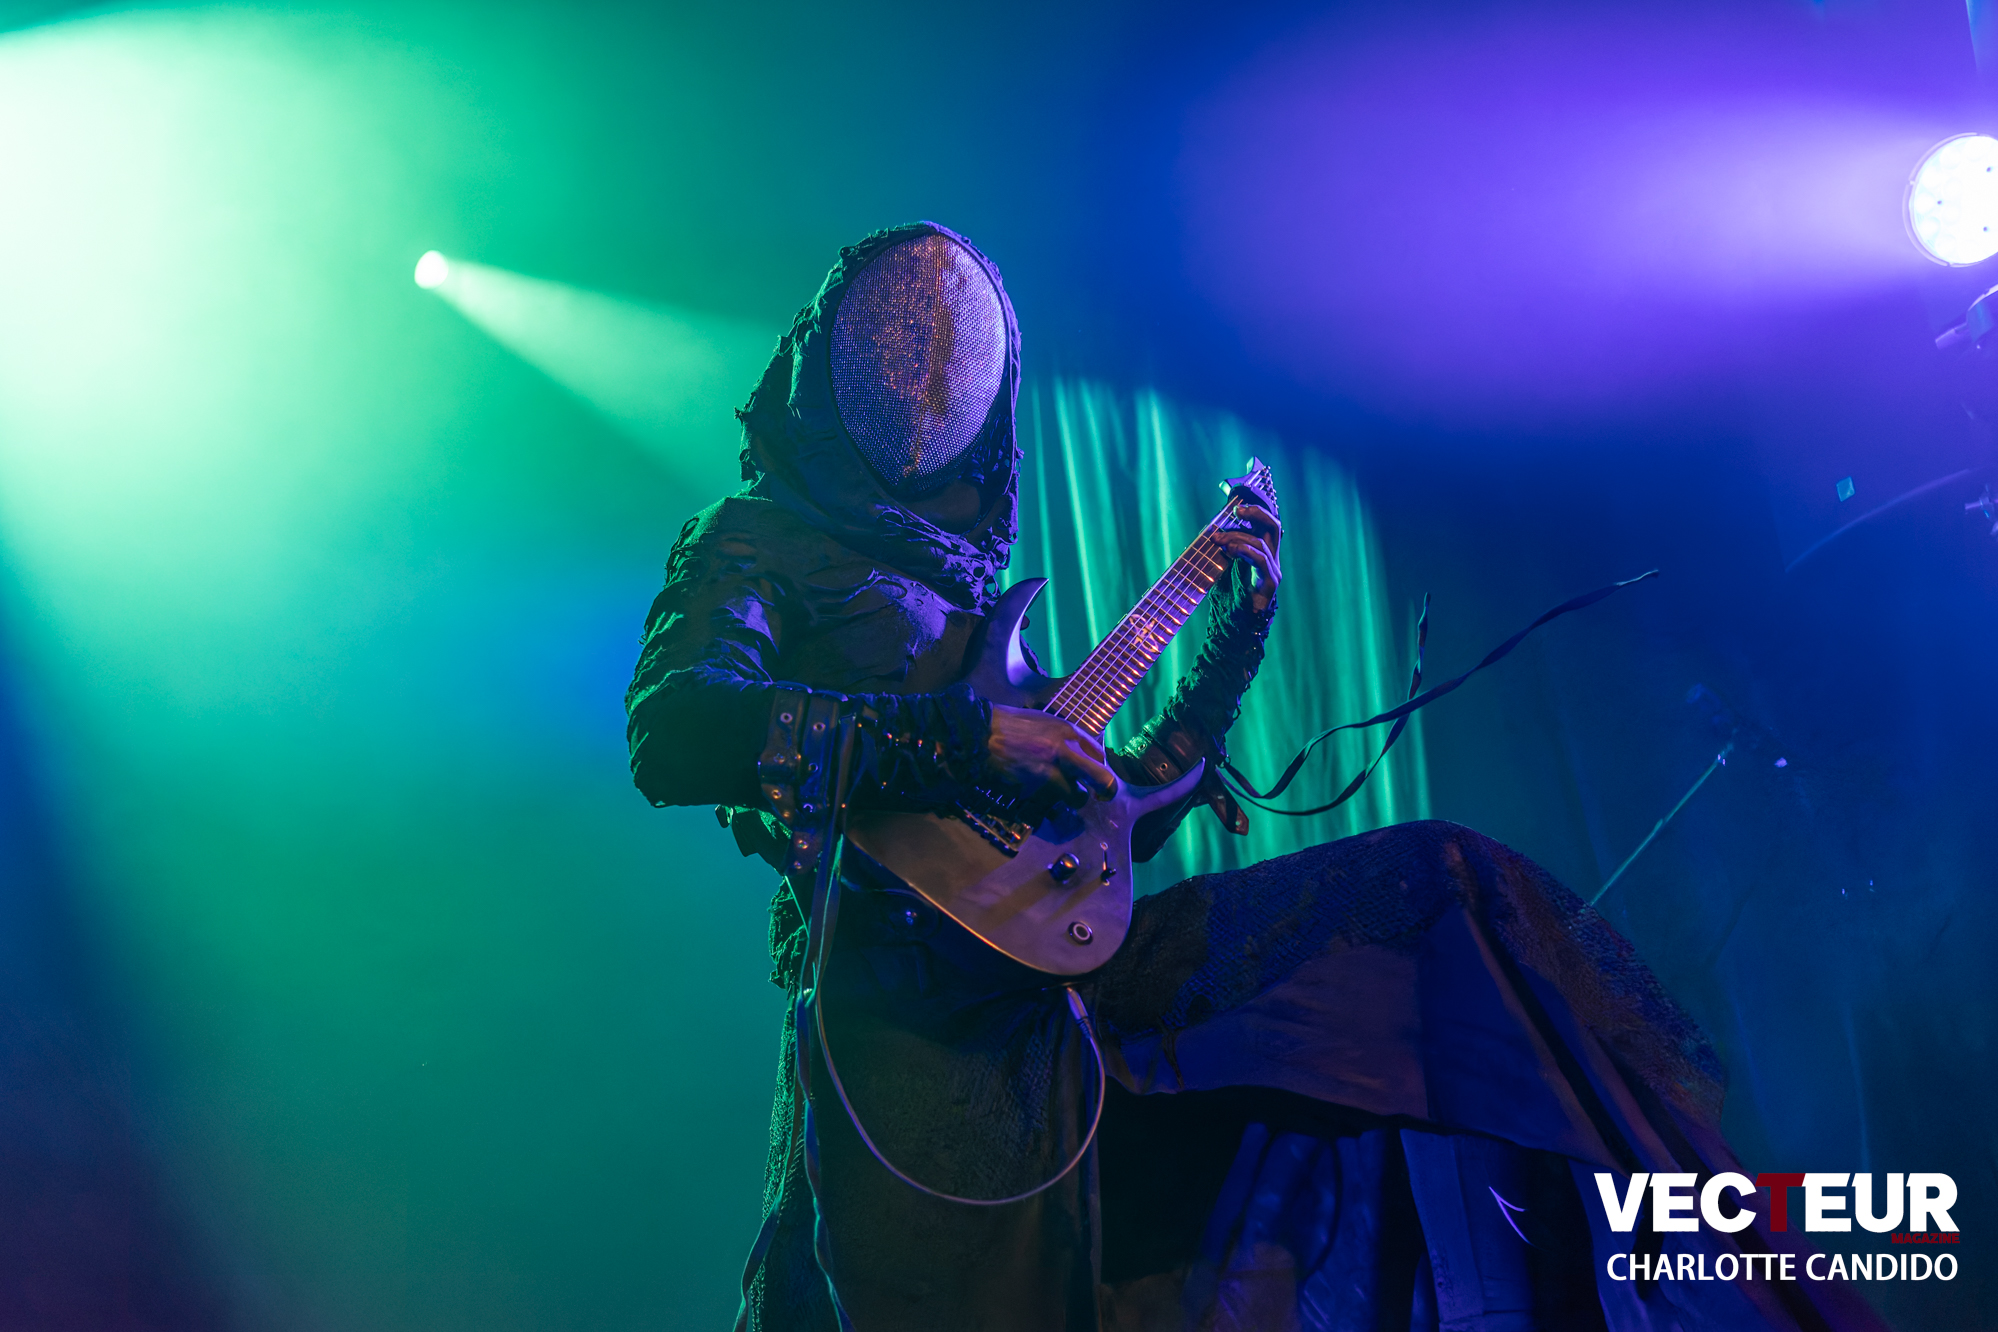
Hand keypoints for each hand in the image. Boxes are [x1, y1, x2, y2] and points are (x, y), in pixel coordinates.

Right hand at [985, 704, 1118, 802]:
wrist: (977, 735)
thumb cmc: (1004, 726)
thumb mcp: (1041, 722)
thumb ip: (1061, 737)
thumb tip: (1075, 753)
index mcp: (1067, 731)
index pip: (1099, 754)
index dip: (1098, 767)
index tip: (1092, 776)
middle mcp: (1066, 751)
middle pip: (1103, 779)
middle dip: (1105, 790)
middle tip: (1101, 797)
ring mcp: (1053, 772)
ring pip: (1078, 798)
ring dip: (1071, 800)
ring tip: (1058, 798)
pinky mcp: (1036, 790)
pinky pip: (1053, 805)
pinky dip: (1048, 806)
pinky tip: (1037, 799)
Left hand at [1215, 503, 1281, 612]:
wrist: (1238, 625)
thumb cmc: (1230, 598)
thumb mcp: (1225, 566)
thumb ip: (1224, 550)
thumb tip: (1211, 533)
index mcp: (1263, 554)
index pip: (1266, 526)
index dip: (1255, 513)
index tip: (1235, 508)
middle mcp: (1272, 559)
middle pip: (1274, 527)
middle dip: (1256, 513)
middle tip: (1236, 511)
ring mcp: (1273, 570)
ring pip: (1260, 542)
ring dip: (1236, 537)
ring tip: (1218, 540)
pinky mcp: (1270, 582)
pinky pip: (1261, 559)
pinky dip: (1244, 550)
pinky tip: (1230, 550)